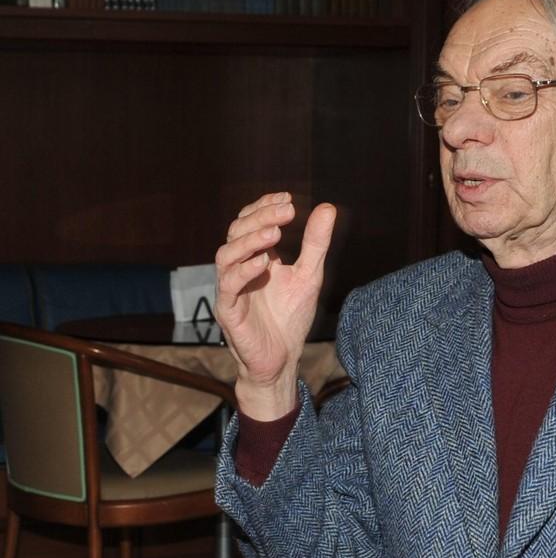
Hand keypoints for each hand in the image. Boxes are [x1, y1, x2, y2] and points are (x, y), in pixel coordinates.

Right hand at [215, 192, 335, 419]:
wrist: (281, 359)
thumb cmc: (291, 317)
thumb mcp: (309, 274)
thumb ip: (315, 243)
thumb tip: (327, 207)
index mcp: (254, 257)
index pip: (250, 221)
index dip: (264, 207)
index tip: (288, 198)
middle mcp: (237, 268)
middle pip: (236, 232)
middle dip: (261, 218)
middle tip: (288, 211)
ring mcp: (230, 289)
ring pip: (226, 255)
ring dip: (250, 240)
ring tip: (276, 233)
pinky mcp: (228, 311)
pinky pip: (228, 286)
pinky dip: (244, 271)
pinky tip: (265, 263)